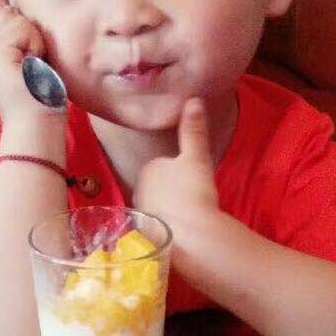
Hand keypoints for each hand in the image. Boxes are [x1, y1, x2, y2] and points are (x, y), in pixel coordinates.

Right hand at [0, 3, 51, 123]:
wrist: (38, 124)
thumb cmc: (42, 102)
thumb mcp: (28, 64)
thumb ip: (19, 41)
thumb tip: (18, 11)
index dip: (5, 15)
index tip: (25, 41)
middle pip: (2, 13)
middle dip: (26, 30)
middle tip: (34, 62)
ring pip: (13, 17)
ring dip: (33, 38)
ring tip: (35, 66)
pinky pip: (21, 27)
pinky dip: (34, 44)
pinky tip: (34, 66)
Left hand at [133, 98, 220, 240]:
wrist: (192, 234)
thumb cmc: (194, 191)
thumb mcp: (197, 157)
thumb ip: (193, 130)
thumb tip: (193, 99)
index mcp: (148, 169)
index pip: (163, 168)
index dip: (180, 174)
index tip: (194, 183)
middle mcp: (138, 191)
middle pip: (159, 189)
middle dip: (173, 193)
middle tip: (194, 200)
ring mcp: (141, 215)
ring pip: (158, 208)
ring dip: (171, 211)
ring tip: (190, 217)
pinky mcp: (146, 236)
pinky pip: (159, 227)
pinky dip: (169, 228)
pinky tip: (183, 232)